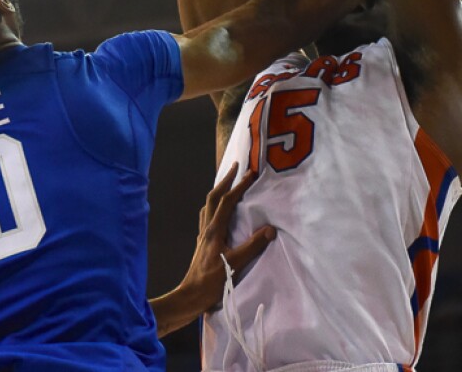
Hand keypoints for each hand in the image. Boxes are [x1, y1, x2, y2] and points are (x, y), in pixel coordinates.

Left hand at [179, 163, 275, 311]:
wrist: (191, 296)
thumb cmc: (212, 281)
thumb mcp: (235, 263)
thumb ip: (253, 246)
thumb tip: (271, 229)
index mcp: (214, 230)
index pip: (227, 201)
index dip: (239, 186)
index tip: (251, 173)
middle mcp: (206, 228)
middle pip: (213, 197)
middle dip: (225, 180)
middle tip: (236, 166)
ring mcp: (203, 235)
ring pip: (208, 206)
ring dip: (218, 191)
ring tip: (228, 184)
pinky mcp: (203, 243)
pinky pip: (207, 216)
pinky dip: (215, 206)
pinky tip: (220, 212)